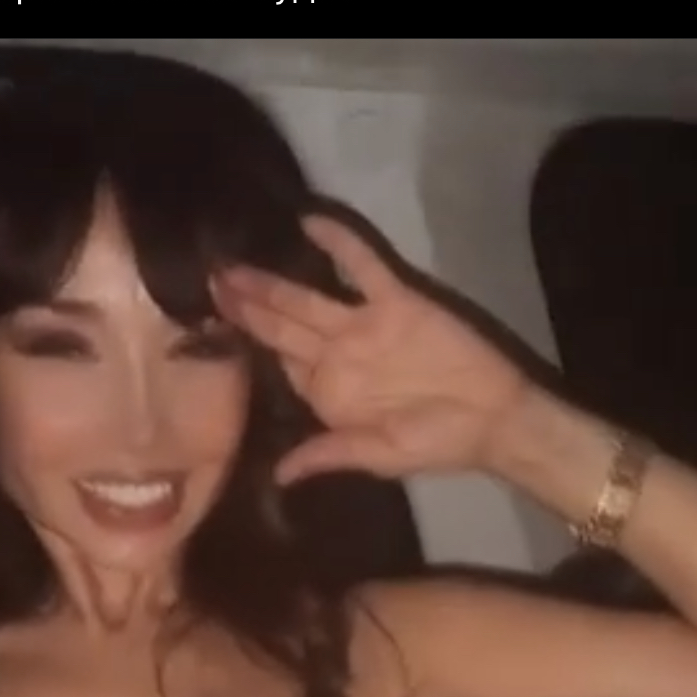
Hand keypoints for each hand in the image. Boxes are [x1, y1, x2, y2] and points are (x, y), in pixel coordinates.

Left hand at [213, 215, 532, 485]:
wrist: (493, 419)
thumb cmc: (435, 444)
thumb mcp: (377, 457)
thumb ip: (327, 455)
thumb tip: (280, 476)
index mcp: (328, 391)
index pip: (278, 363)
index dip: (246, 347)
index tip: (203, 330)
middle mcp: (338, 353)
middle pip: (281, 326)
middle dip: (244, 308)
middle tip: (206, 284)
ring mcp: (364, 324)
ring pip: (306, 298)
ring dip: (269, 282)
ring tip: (230, 267)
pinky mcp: (397, 301)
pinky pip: (362, 266)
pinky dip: (338, 243)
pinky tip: (309, 220)